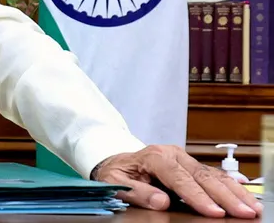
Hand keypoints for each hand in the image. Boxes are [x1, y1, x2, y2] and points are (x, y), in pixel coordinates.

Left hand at [93, 145, 260, 218]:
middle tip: (244, 212)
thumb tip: (160, 202)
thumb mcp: (115, 182)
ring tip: (252, 206)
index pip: (179, 179)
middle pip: (202, 176)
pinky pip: (214, 174)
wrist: (117, 161)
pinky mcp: (191, 165)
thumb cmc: (116, 173)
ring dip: (234, 191)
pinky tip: (246, 190)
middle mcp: (172, 154)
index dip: (198, 196)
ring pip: (213, 174)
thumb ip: (136, 192)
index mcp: (154, 156)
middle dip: (225, 196)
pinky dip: (231, 184)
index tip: (214, 212)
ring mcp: (184, 158)